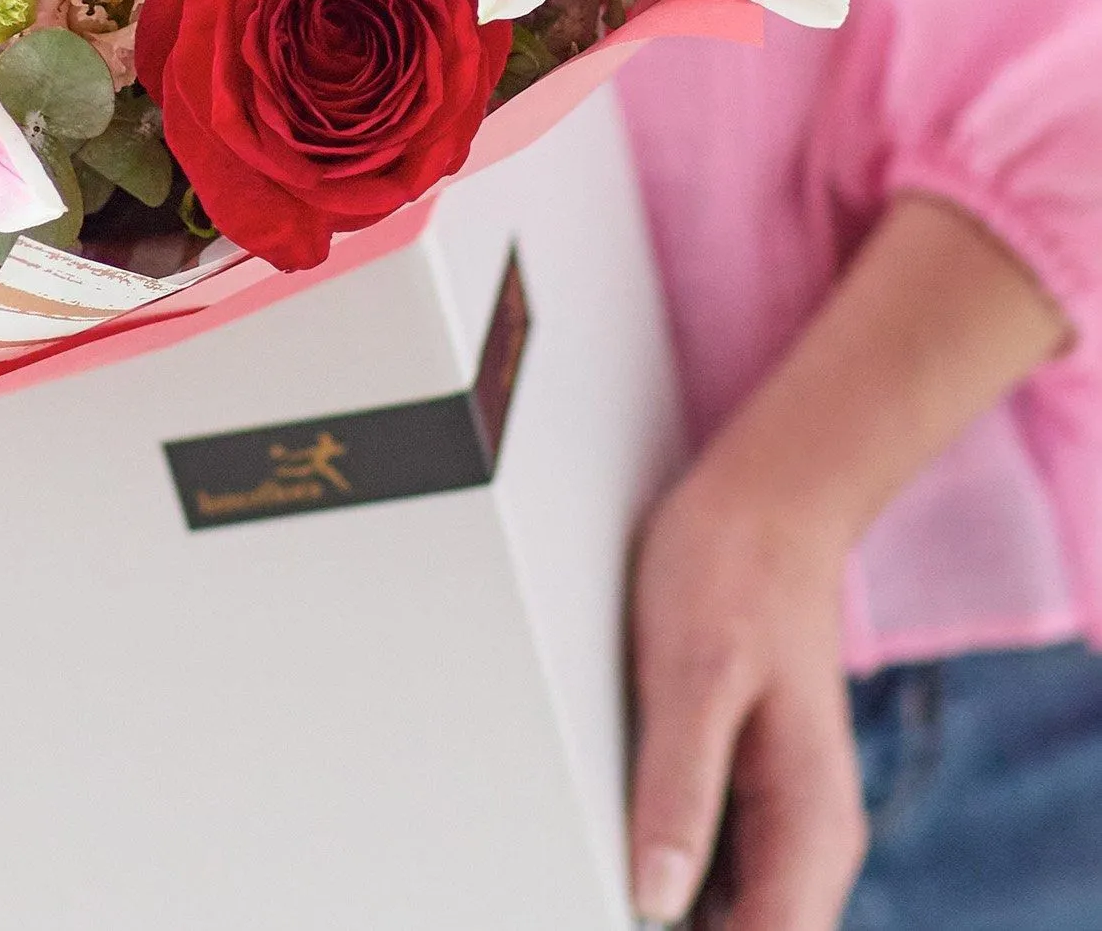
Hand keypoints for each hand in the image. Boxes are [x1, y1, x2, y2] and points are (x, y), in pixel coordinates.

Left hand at [624, 193, 1067, 926]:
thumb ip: (679, 790)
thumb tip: (656, 898)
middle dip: (670, 920)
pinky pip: (713, 852)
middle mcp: (805, 835)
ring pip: (728, 902)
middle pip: (747, 930)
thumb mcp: (692, 675)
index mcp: (809, 829)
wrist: (767, 499)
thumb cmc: (733, 571)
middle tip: (579, 883)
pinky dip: (666, 854)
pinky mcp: (747, 779)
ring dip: (666, 896)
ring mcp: (778, 810)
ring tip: (585, 848)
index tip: (611, 910)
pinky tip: (613, 828)